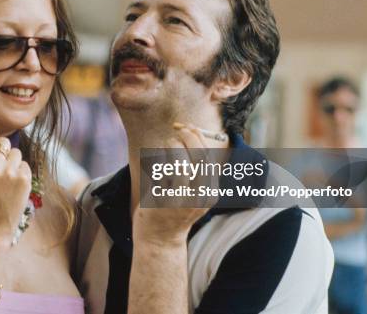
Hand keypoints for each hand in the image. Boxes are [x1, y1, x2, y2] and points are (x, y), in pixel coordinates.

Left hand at [133, 125, 217, 246]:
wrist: (160, 239)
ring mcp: (182, 200)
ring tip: (168, 144)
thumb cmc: (175, 209)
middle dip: (188, 137)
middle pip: (199, 157)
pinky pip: (161, 172)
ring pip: (180, 164)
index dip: (200, 138)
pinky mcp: (163, 202)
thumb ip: (197, 168)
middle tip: (178, 129)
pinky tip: (156, 162)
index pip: (210, 157)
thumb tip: (194, 132)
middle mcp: (200, 197)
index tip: (190, 127)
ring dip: (173, 147)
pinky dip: (159, 160)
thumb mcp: (194, 192)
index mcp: (210, 193)